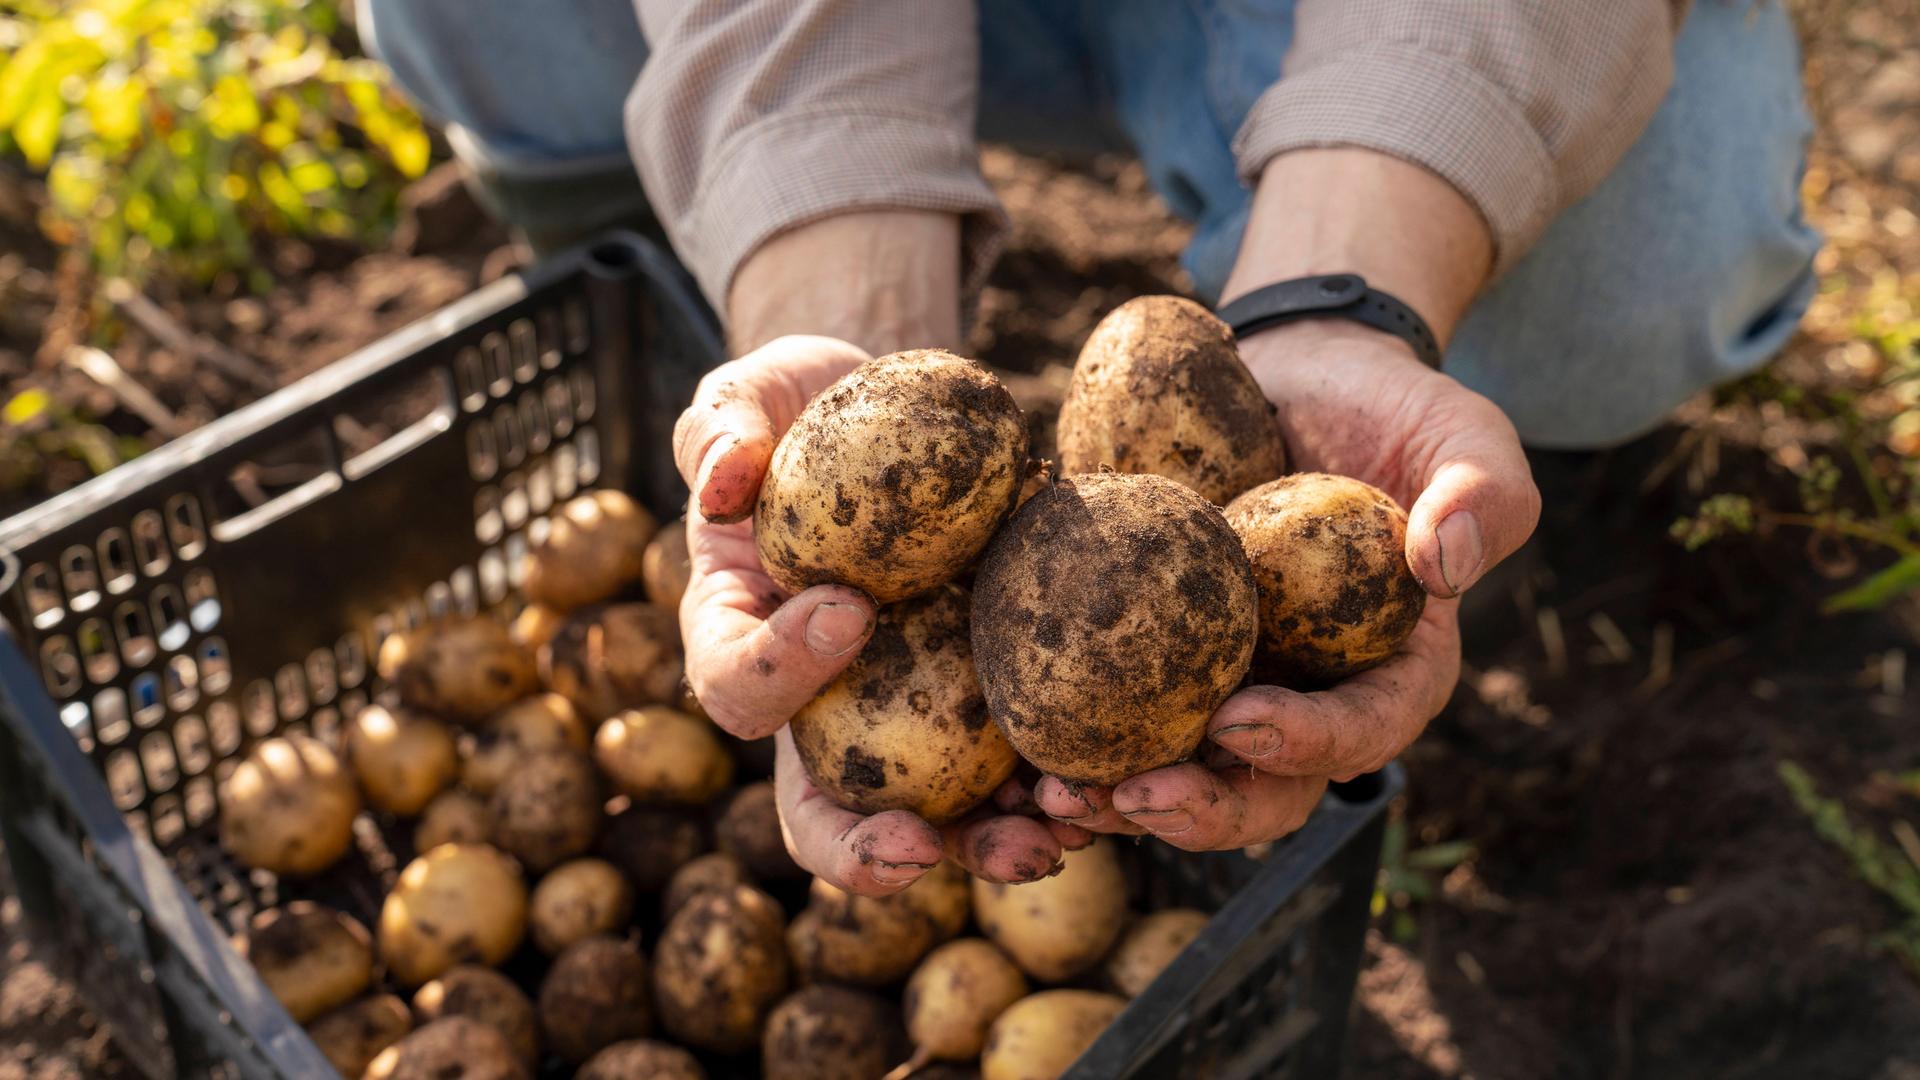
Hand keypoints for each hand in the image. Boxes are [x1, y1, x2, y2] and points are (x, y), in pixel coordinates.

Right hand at [674, 335, 1088, 894]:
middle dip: (869, 848)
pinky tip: (1117, 780)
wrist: (891, 415)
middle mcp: (816, 706)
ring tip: (1052, 832)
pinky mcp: (983, 702)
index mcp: (742, 639)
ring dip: (988, 842)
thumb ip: (722, 431)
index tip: (849, 606)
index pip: (736, 685)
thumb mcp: (748, 401)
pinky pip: (1019, 762)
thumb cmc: (804, 410)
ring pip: (932, 817)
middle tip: (921, 844)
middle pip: (822, 812)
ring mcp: (902, 718)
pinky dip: (1064, 783)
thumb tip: (726, 479)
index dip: (780, 669)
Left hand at [1035, 322, 1539, 848]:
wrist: (1299, 374)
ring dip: (1117, 800)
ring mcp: (1226, 681)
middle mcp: (1308, 695)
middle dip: (1200, 808)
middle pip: (1264, 787)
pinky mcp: (1155, 655)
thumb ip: (1483, 493)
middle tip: (1133, 797)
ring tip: (1053, 798)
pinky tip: (1012, 750)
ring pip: (1178, 772)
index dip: (1308, 743)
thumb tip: (1444, 564)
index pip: (1364, 729)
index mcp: (1393, 670)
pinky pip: (1110, 714)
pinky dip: (1065, 740)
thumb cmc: (1394, 406)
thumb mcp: (1465, 433)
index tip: (1240, 722)